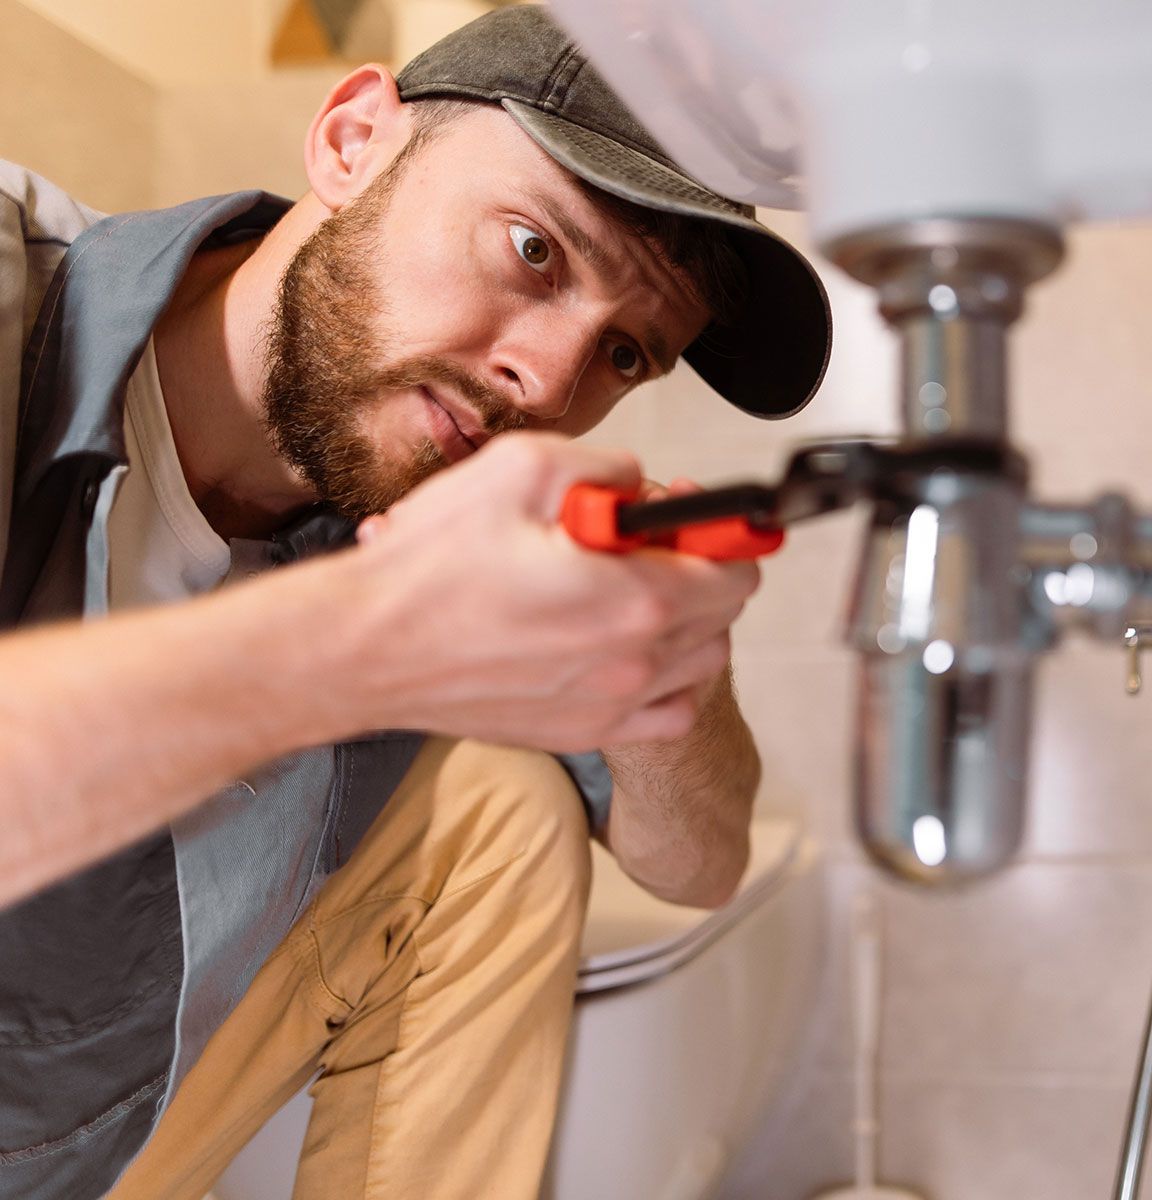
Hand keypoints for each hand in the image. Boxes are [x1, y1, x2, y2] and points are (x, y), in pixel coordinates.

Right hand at [336, 433, 758, 751]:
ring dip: (685, 622)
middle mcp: (635, 661)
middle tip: (643, 541)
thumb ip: (607, 466)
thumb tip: (640, 482)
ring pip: (701, 662)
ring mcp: (612, 706)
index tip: (692, 514)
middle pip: (724, 613)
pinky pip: (668, 713)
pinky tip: (624, 649)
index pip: (736, 567)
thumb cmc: (429, 569)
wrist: (362, 649)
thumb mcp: (522, 468)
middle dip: (698, 567)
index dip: (721, 530)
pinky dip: (665, 680)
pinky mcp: (584, 733)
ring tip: (629, 591)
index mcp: (634, 597)